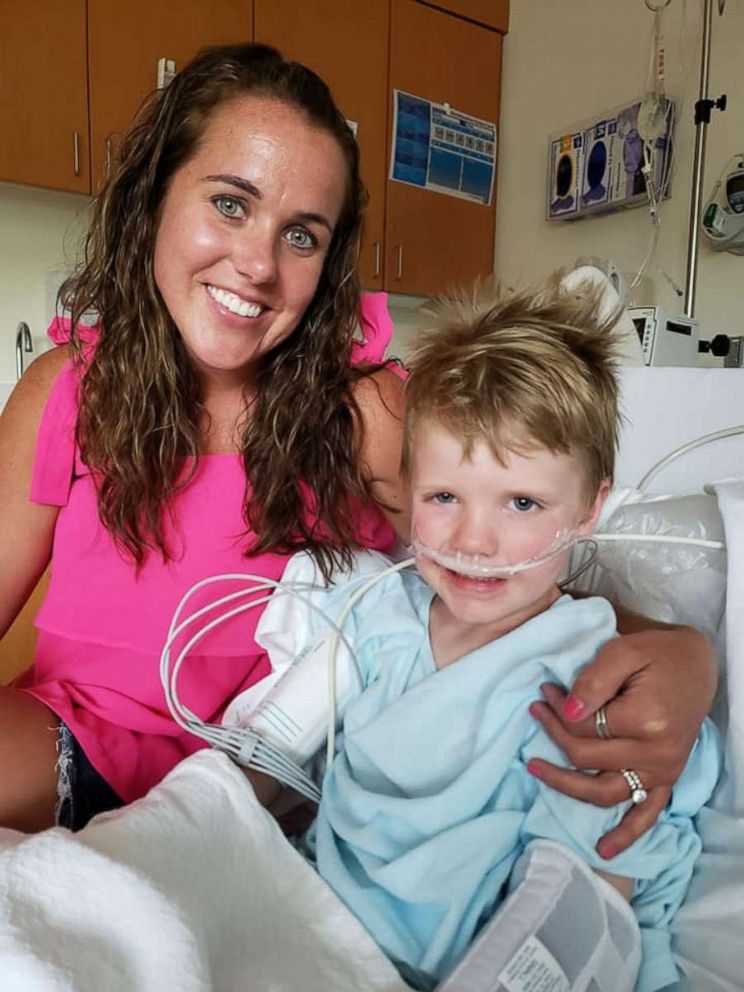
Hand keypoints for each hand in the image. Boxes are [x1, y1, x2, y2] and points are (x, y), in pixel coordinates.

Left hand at [528, 627, 716, 858]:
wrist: (697, 665)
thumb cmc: (659, 654)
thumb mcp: (624, 651)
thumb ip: (594, 680)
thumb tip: (567, 711)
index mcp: (645, 720)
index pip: (582, 727)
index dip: (557, 710)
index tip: (545, 690)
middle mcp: (655, 753)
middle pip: (586, 757)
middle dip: (554, 733)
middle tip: (536, 709)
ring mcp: (662, 771)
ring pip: (604, 792)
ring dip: (567, 785)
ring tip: (534, 768)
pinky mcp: (666, 779)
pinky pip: (646, 815)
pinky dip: (626, 834)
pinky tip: (603, 850)